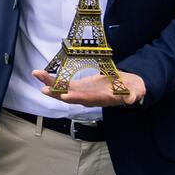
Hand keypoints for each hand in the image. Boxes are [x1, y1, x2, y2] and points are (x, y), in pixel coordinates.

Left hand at [29, 68, 145, 107]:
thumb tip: (131, 99)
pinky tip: (43, 75)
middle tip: (43, 87)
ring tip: (37, 74)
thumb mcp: (136, 92)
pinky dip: (54, 79)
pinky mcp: (80, 86)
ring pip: (63, 89)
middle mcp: (88, 97)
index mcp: (100, 98)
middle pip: (70, 95)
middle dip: (56, 92)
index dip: (75, 98)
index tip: (64, 96)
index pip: (86, 99)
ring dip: (50, 83)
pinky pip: (64, 83)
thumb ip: (133, 95)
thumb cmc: (132, 89)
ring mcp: (82, 92)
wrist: (128, 88)